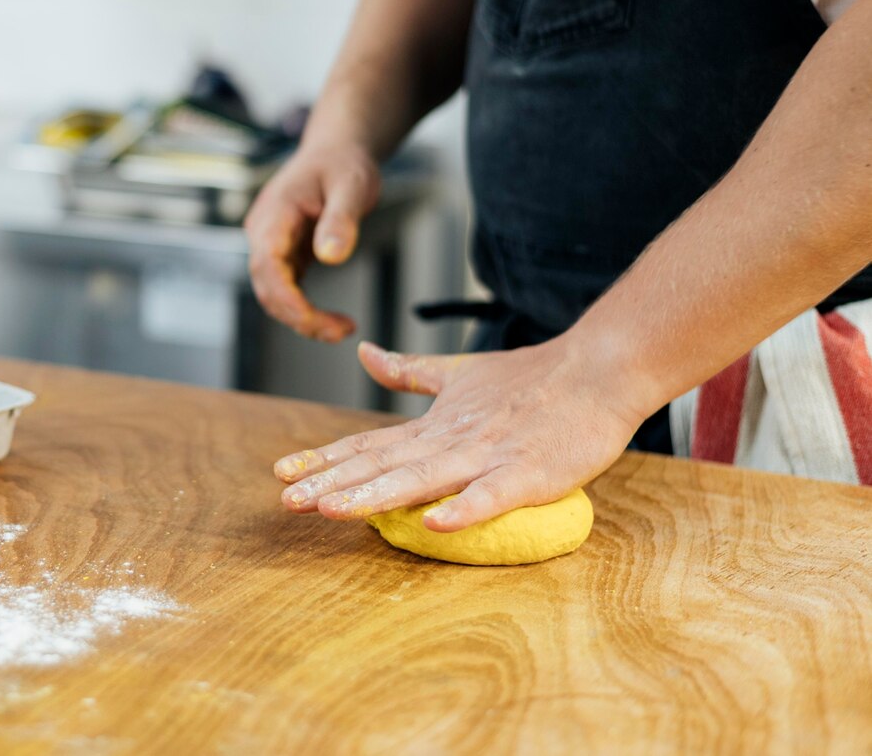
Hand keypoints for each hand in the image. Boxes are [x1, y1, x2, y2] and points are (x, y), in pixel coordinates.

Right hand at [243, 143, 380, 341]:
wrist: (336, 150)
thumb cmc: (343, 163)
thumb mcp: (352, 186)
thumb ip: (340, 220)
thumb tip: (331, 257)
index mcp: (275, 213)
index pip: (268, 266)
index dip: (287, 299)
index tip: (316, 321)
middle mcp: (264, 231)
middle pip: (266, 286)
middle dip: (298, 316)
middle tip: (340, 331)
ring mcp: (270, 243)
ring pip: (273, 292)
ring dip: (301, 317)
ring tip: (340, 329)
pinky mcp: (283, 253)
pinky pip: (285, 288)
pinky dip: (303, 308)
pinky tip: (330, 319)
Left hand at [273, 338, 650, 530]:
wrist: (597, 369)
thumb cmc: (530, 378)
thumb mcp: (459, 373)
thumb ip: (408, 371)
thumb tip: (363, 353)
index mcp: (434, 425)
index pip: (369, 444)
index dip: (325, 459)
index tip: (281, 472)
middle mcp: (451, 440)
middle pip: (381, 465)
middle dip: (332, 483)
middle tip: (287, 499)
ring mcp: (488, 456)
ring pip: (422, 478)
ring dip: (375, 494)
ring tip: (333, 509)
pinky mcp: (528, 473)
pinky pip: (493, 495)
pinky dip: (465, 509)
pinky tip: (436, 525)